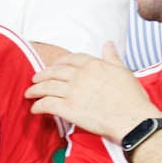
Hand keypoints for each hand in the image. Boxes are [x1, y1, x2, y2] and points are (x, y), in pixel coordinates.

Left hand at [26, 43, 155, 141]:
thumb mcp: (123, 71)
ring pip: (48, 87)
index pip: (70, 59)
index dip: (59, 62)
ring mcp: (73, 92)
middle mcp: (80, 75)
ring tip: (29, 93)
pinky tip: (34, 108)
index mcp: (93, 64)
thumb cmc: (131, 97)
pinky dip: (38, 106)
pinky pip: (48, 105)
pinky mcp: (69, 109)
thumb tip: (108, 44)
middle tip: (35, 78)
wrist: (132, 118)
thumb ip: (112, 57)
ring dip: (36, 89)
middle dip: (43, 74)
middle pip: (55, 72)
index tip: (54, 66)